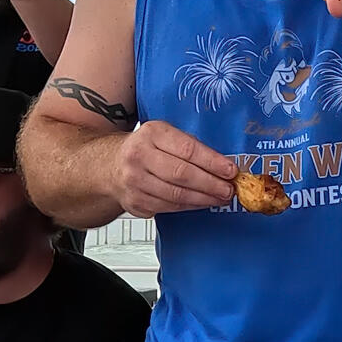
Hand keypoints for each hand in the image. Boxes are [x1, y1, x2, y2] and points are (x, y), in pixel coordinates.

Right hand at [113, 120, 235, 216]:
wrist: (110, 165)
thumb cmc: (145, 148)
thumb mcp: (164, 135)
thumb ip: (189, 146)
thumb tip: (222, 165)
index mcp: (152, 133)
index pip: (188, 150)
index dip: (213, 162)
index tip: (230, 171)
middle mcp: (139, 156)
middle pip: (182, 174)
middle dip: (211, 184)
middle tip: (228, 189)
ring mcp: (134, 181)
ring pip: (176, 195)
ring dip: (203, 199)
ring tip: (219, 198)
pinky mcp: (135, 201)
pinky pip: (168, 207)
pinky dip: (189, 207)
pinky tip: (201, 203)